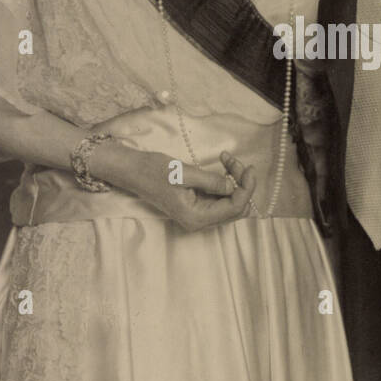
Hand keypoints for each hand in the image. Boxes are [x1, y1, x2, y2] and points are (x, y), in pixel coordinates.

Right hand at [96, 140, 255, 232]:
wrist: (132, 171)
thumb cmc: (154, 171)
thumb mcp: (184, 173)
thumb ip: (211, 181)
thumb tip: (233, 186)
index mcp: (197, 217)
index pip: (234, 207)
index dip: (246, 188)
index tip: (248, 167)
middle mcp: (200, 221)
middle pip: (235, 208)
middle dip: (241, 184)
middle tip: (235, 161)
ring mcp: (198, 214)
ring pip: (229, 202)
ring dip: (234, 181)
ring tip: (228, 160)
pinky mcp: (196, 205)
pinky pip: (220, 197)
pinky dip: (226, 182)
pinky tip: (223, 166)